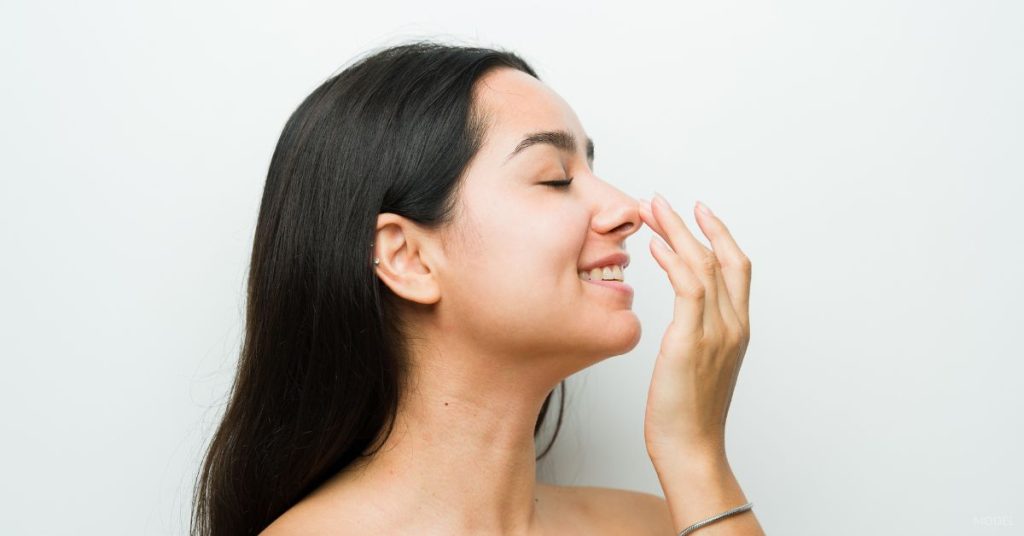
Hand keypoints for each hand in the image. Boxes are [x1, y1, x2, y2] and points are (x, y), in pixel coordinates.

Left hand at [638, 194, 751, 461]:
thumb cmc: (686, 413)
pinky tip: (653, 248)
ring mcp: (717, 333)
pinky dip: (673, 261)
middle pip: (723, 257)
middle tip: (662, 200)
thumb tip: (683, 324)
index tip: (698, 211)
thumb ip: (697, 337)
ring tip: (649, 211)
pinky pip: (688, 288)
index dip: (719, 234)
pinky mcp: (692, 342)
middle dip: (693, 224)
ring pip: (703, 265)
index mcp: (738, 329)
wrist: (691, 449)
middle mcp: (734, 325)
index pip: (737, 268)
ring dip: (675, 232)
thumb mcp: (698, 367)